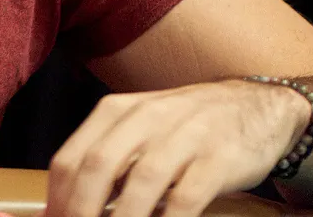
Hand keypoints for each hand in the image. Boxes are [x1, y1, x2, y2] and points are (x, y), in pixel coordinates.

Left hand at [47, 79, 309, 216]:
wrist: (256, 107)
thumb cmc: (185, 126)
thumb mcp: (139, 127)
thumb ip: (108, 158)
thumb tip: (69, 205)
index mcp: (117, 110)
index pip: (71, 156)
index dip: (57, 199)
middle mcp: (146, 116)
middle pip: (99, 166)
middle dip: (80, 210)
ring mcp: (185, 135)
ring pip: (142, 182)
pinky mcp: (219, 158)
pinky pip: (187, 197)